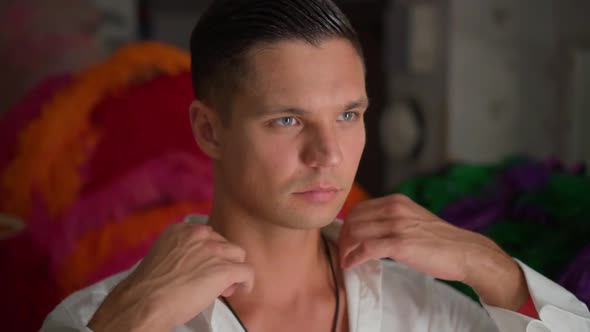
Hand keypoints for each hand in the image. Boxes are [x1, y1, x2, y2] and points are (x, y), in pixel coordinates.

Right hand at [88, 222, 253, 331]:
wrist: (144, 301)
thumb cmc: (149, 286)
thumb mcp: (164, 256)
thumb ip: (184, 253)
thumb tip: (203, 265)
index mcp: (182, 229)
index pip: (209, 235)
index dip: (210, 253)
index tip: (205, 266)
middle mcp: (200, 234)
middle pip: (225, 244)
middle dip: (222, 260)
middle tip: (213, 279)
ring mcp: (214, 250)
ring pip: (238, 255)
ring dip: (233, 269)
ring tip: (224, 286)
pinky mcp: (224, 269)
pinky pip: (247, 272)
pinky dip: (246, 282)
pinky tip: (241, 289)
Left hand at [338, 194, 528, 309]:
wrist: (465, 251)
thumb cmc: (439, 240)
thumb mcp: (413, 219)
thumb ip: (392, 219)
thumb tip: (369, 228)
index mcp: (396, 201)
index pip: (358, 208)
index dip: (347, 225)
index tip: (346, 240)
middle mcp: (394, 208)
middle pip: (353, 219)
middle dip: (344, 237)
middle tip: (343, 252)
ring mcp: (397, 225)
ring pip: (356, 233)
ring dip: (346, 249)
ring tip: (346, 261)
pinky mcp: (400, 243)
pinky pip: (366, 249)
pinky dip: (353, 258)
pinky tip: (351, 265)